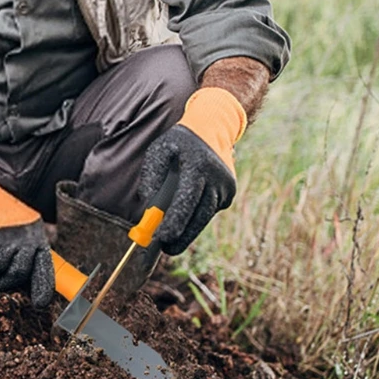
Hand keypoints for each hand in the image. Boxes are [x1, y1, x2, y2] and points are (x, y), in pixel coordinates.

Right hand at [0, 156, 53, 307]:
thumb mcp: (20, 230)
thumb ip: (27, 256)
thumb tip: (31, 288)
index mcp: (35, 236)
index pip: (44, 269)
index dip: (43, 289)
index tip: (40, 304)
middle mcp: (21, 239)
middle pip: (15, 277)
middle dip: (5, 280)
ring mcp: (1, 240)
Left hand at [137, 88, 246, 254]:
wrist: (212, 128)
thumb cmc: (177, 143)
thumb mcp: (158, 151)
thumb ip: (151, 177)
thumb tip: (148, 208)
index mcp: (198, 164)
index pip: (187, 198)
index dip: (175, 221)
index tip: (162, 238)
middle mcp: (217, 177)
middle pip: (199, 215)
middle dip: (182, 236)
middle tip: (165, 250)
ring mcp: (226, 187)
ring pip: (205, 217)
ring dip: (188, 230)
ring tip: (170, 243)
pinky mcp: (229, 194)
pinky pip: (209, 211)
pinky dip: (196, 217)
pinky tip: (186, 215)